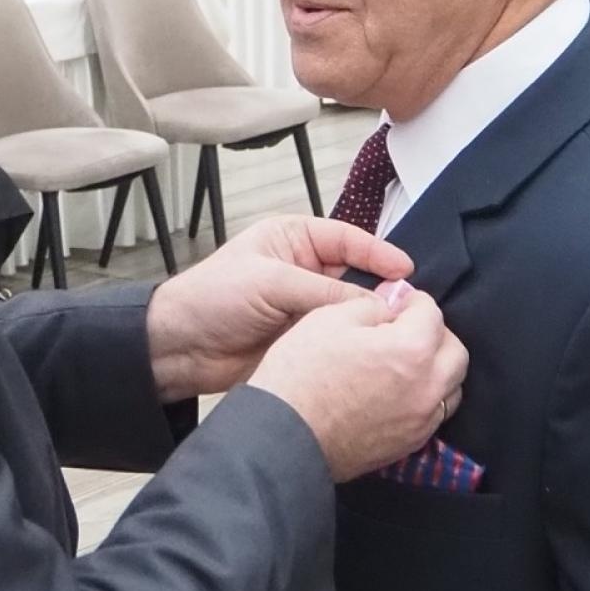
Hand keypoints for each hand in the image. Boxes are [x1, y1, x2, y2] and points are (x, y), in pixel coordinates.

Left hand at [145, 215, 414, 400]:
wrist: (180, 347)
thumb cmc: (212, 298)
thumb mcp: (270, 282)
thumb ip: (324, 290)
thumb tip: (376, 304)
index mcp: (293, 239)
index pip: (348, 239)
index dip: (378, 254)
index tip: (406, 271)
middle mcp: (303, 269)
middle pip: (356, 275)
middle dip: (381, 291)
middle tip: (409, 308)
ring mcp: (304, 306)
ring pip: (350, 310)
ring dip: (369, 320)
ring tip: (398, 331)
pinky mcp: (303, 339)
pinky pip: (338, 338)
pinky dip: (355, 344)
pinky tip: (374, 351)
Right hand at [245, 284, 467, 480]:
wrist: (285, 436)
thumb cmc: (301, 374)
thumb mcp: (327, 319)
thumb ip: (368, 306)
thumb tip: (388, 307)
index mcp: (411, 349)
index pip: (431, 313)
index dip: (412, 301)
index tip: (397, 300)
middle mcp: (427, 387)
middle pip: (455, 352)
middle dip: (435, 333)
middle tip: (406, 327)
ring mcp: (422, 420)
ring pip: (451, 387)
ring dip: (437, 368)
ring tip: (407, 362)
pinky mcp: (410, 444)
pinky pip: (434, 414)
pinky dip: (426, 396)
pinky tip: (399, 391)